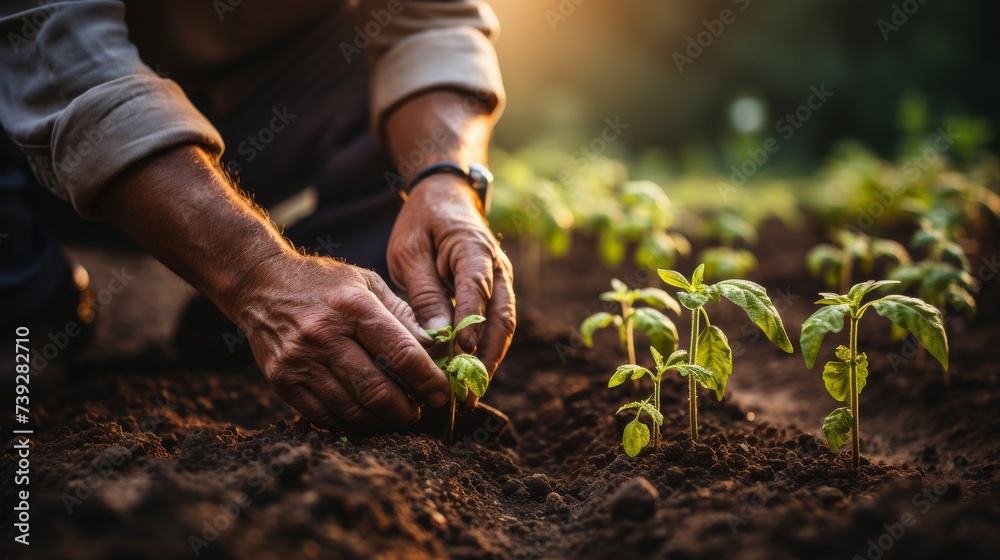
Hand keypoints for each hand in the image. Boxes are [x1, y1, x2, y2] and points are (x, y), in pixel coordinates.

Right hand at [234, 254, 451, 430]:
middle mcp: (324, 334)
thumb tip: (434, 348)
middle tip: (419, 412)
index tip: (443, 394)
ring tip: (395, 417)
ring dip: (380, 420)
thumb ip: (402, 315)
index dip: (427, 380)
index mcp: (354, 307)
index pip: (400, 352)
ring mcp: (300, 360)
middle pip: (376, 388)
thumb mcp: (367, 283)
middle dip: (406, 409)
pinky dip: (349, 423)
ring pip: (350, 408)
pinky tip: (365, 418)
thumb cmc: (324, 282)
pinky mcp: (281, 380)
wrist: (259, 283)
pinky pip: (322, 415)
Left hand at [386, 175, 515, 405]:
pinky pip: (496, 326)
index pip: (477, 292)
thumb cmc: (422, 222)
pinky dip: (486, 352)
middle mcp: (497, 269)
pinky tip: (470, 377)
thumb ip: (424, 292)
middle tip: (468, 392)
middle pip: (501, 319)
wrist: (445, 196)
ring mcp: (501, 282)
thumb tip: (436, 336)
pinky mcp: (495, 294)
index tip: (460, 356)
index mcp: (474, 251)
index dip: (471, 326)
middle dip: (486, 358)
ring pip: (503, 327)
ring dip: (489, 361)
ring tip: (471, 395)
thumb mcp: (411, 251)